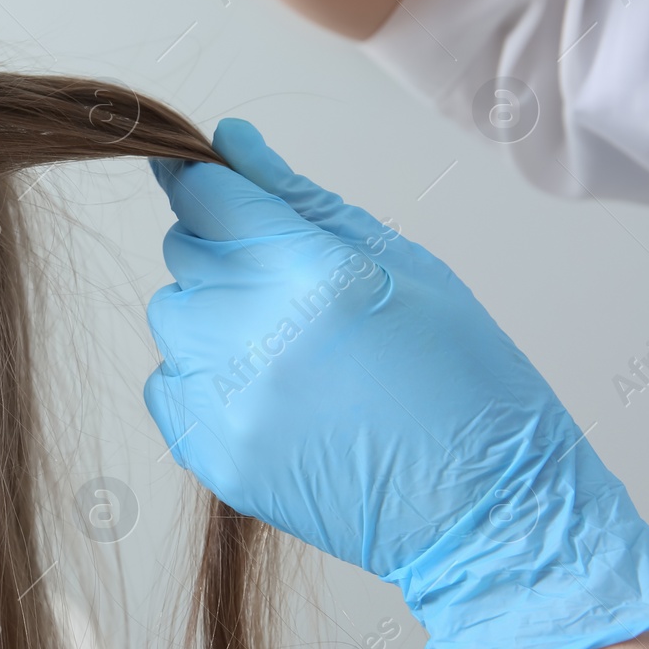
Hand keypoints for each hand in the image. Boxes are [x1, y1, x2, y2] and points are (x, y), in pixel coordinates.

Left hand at [142, 118, 648, 648]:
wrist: (482, 509)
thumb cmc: (461, 378)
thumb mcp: (404, 264)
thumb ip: (301, 199)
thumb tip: (229, 139)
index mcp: (312, 274)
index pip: (205, 195)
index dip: (205, 180)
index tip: (209, 179)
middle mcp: (253, 336)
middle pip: (183, 253)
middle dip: (225, 252)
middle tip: (293, 289)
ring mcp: (225, 402)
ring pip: (170, 317)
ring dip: (212, 316)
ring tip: (288, 347)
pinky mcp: (209, 455)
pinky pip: (166, 385)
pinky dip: (203, 379)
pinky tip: (271, 393)